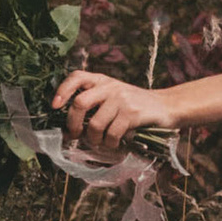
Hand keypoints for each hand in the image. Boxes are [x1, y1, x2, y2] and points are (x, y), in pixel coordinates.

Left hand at [53, 65, 176, 154]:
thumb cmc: (135, 105)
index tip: (54, 106)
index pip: (77, 77)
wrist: (167, 106)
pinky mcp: (132, 113)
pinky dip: (110, 143)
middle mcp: (110, 86)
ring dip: (95, 139)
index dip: (62, 90)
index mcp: (102, 80)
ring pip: (95, 124)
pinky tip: (115, 143)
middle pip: (80, 103)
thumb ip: (95, 104)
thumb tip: (69, 129)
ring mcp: (121, 99)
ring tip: (101, 142)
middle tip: (75, 135)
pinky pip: (112, 134)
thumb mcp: (114, 96)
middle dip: (73, 124)